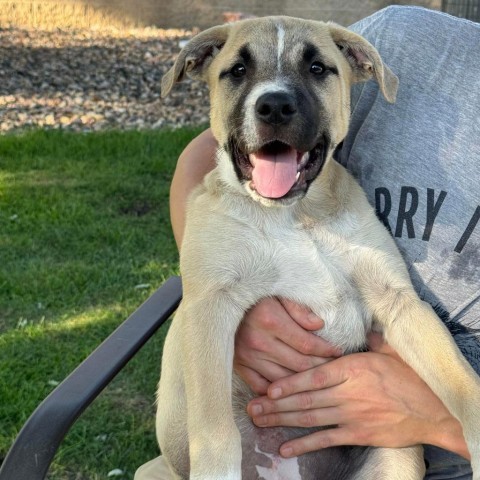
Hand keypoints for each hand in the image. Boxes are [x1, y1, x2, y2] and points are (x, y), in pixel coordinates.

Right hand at [234, 297, 341, 393]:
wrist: (223, 301)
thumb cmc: (255, 295)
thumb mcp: (278, 292)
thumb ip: (298, 308)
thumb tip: (319, 325)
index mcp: (270, 320)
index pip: (307, 344)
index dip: (327, 350)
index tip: (339, 352)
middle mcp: (259, 341)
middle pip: (299, 364)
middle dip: (321, 368)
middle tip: (334, 369)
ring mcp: (247, 356)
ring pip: (284, 379)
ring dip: (303, 382)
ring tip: (318, 380)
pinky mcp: (239, 366)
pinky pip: (261, 386)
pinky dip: (277, 391)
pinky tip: (291, 389)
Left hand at [247, 333, 468, 459]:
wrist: (433, 410)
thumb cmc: (411, 378)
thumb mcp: (390, 352)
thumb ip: (370, 340)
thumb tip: (361, 328)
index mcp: (352, 368)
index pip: (313, 375)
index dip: (289, 382)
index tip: (269, 387)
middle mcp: (346, 392)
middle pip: (305, 397)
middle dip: (276, 403)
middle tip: (252, 407)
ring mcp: (350, 415)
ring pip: (309, 417)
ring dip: (282, 420)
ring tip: (260, 421)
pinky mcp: (357, 434)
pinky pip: (326, 439)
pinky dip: (304, 445)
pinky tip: (286, 448)